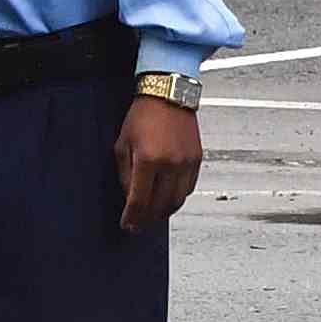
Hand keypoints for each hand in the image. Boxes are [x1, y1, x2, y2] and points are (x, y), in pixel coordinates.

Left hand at [115, 88, 203, 236]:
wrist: (169, 94)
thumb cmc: (142, 116)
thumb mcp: (123, 144)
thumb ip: (125, 174)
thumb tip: (130, 197)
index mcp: (148, 160)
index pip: (139, 201)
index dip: (132, 218)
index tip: (127, 226)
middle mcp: (170, 164)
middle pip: (160, 205)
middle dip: (147, 219)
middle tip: (138, 226)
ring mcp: (187, 162)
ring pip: (177, 200)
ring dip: (163, 212)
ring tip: (152, 215)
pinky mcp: (197, 159)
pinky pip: (189, 188)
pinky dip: (177, 198)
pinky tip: (168, 198)